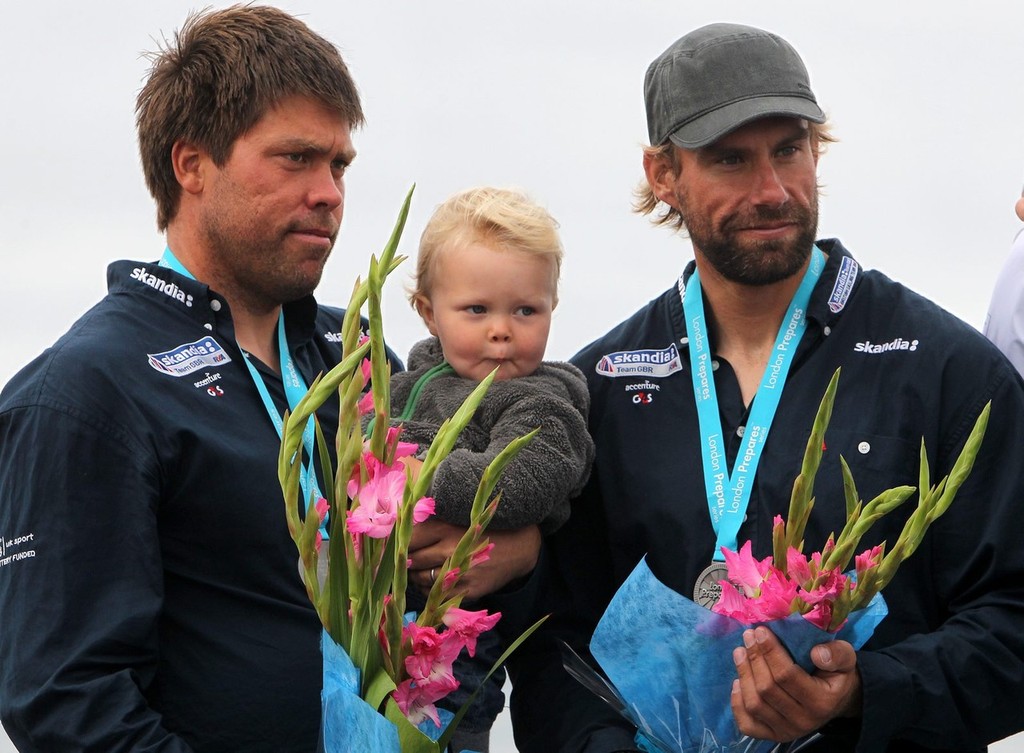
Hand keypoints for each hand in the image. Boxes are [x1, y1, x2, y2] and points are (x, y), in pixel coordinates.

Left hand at [408, 521, 540, 598]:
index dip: (398, 544)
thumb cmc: (484, 529)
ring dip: (415, 577)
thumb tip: (400, 530)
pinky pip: (436, 596)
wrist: (519, 547)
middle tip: (406, 559)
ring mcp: (459, 574)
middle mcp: (449, 551)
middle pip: (412, 562)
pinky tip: (435, 582)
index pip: (408, 540)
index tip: (396, 546)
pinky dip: (431, 591)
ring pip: (420, 581)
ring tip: (420, 570)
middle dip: (405, 562)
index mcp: (444, 529)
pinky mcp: (468, 591)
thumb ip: (431, 525)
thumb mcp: (457, 519)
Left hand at [730, 626, 861, 740]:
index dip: (770, 652)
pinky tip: (737, 682)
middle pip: (767, 689)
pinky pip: (748, 724)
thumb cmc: (836, 673)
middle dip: (754, 659)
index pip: (787, 675)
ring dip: (744, 675)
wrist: (837, 700)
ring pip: (755, 705)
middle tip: (748, 636)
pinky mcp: (773, 736)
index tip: (760, 631)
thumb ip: (836, 654)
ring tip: (740, 652)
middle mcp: (803, 721)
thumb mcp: (845, 658)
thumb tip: (817, 653)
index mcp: (822, 702)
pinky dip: (737, 704)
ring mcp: (787, 731)